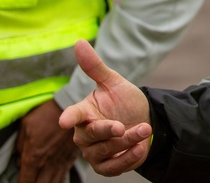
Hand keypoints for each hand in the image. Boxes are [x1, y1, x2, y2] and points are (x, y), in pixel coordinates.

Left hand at [15, 99, 77, 182]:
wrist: (69, 106)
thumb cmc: (46, 113)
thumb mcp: (25, 126)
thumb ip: (19, 145)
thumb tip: (18, 160)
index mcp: (33, 157)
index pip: (25, 181)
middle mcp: (48, 164)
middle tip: (29, 182)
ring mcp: (61, 162)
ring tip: (40, 182)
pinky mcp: (71, 158)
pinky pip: (63, 176)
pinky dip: (57, 181)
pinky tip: (52, 180)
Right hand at [58, 39, 152, 175]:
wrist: (145, 120)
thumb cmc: (125, 102)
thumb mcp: (114, 82)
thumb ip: (95, 67)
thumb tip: (78, 42)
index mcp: (84, 112)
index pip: (73, 115)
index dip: (68, 118)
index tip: (63, 121)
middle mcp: (85, 134)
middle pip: (89, 135)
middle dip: (107, 131)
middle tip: (122, 126)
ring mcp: (94, 152)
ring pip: (104, 150)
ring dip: (126, 141)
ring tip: (144, 128)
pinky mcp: (106, 166)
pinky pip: (113, 167)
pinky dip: (127, 158)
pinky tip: (140, 146)